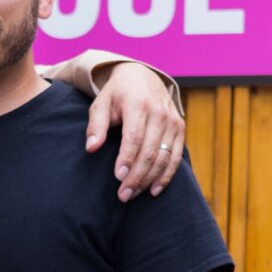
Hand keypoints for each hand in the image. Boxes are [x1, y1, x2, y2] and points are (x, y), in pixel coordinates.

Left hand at [85, 63, 185, 200]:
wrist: (142, 76)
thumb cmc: (117, 94)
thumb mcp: (101, 104)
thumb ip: (96, 126)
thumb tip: (91, 148)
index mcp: (138, 104)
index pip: (134, 137)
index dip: (127, 159)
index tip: (118, 178)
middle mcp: (159, 113)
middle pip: (150, 151)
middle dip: (136, 176)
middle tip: (123, 195)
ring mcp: (172, 121)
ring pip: (164, 157)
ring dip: (149, 180)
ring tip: (133, 194)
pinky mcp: (179, 128)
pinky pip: (176, 156)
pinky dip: (166, 175)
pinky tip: (154, 190)